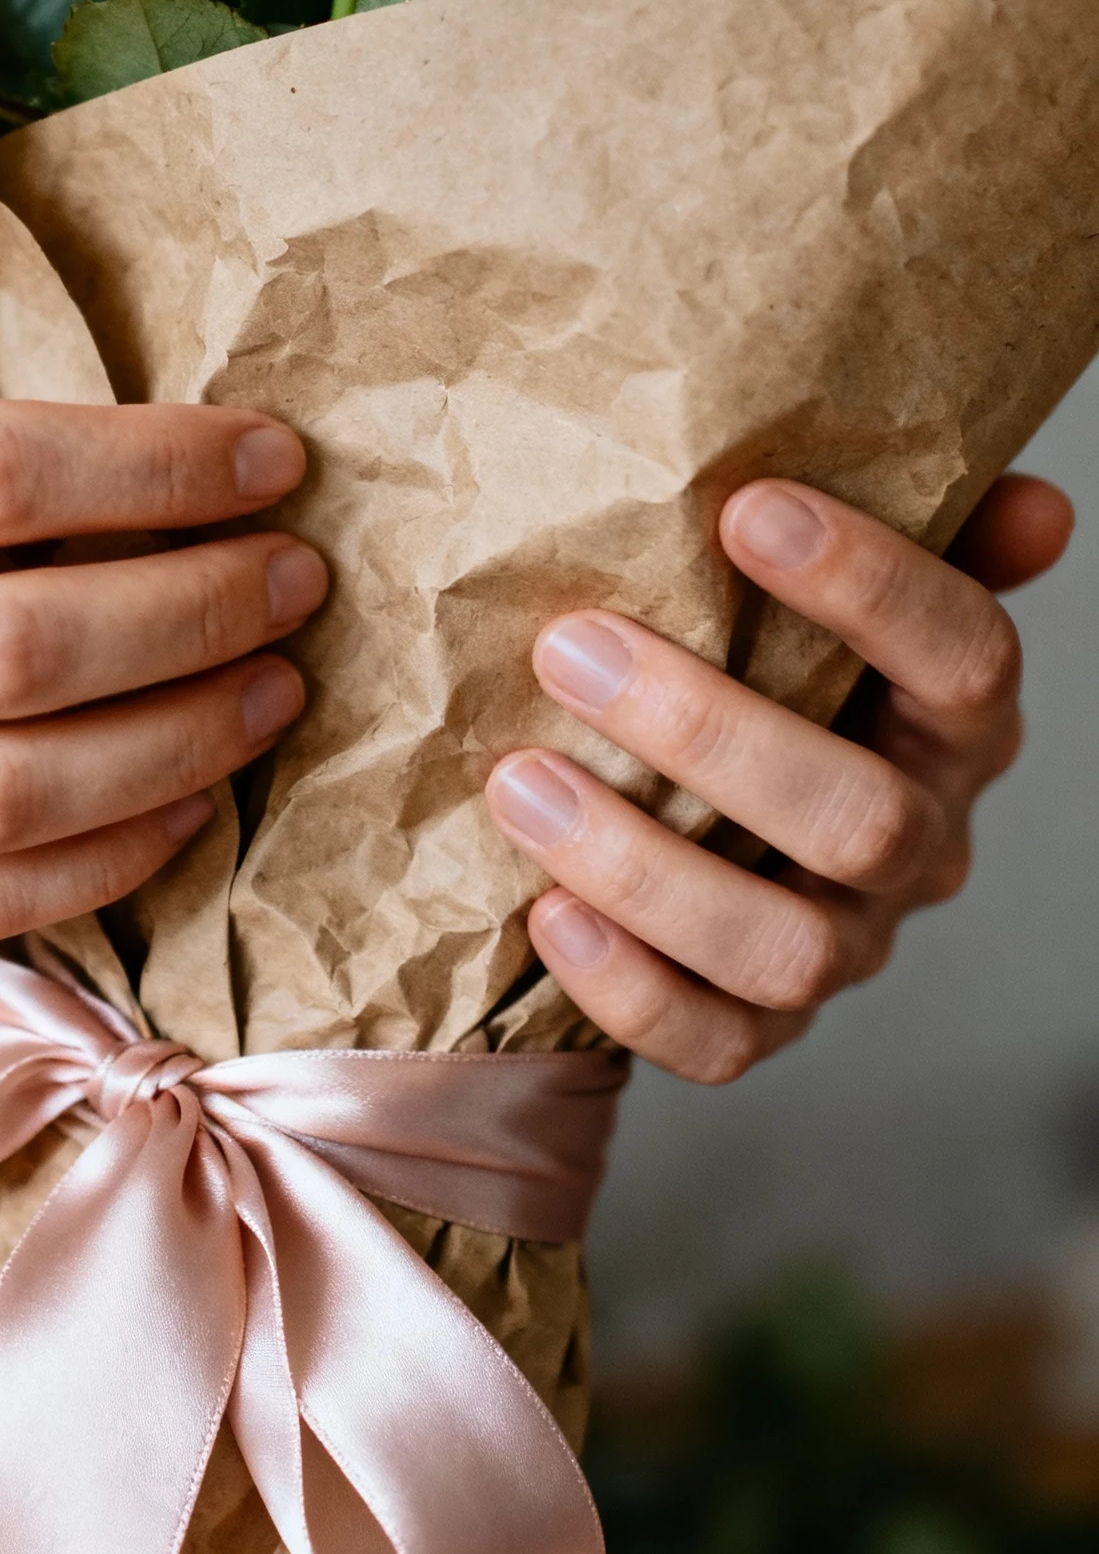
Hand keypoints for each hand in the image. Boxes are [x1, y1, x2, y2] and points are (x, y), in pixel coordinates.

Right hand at [0, 353, 325, 941]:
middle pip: (12, 658)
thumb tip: (162, 467)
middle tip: (293, 579)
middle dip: (195, 616)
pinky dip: (102, 861)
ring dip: (179, 749)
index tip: (267, 458)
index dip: (155, 471)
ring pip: (5, 805)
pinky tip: (183, 797)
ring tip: (268, 686)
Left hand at [485, 476, 1073, 1082]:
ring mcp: (847, 944)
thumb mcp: (809, 583)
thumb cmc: (748, 659)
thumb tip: (1031, 509)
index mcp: (952, 722)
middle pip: (863, 818)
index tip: (746, 509)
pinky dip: (629, 989)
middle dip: (708, 733)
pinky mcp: (763, 1025)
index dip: (872, 586)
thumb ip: (902, 525)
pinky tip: (546, 914)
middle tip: (571, 647)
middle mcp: (919, 841)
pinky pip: (716, 1044)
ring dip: (644, 867)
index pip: (967, 658)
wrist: (676, 802)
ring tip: (521, 782)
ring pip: (787, 949)